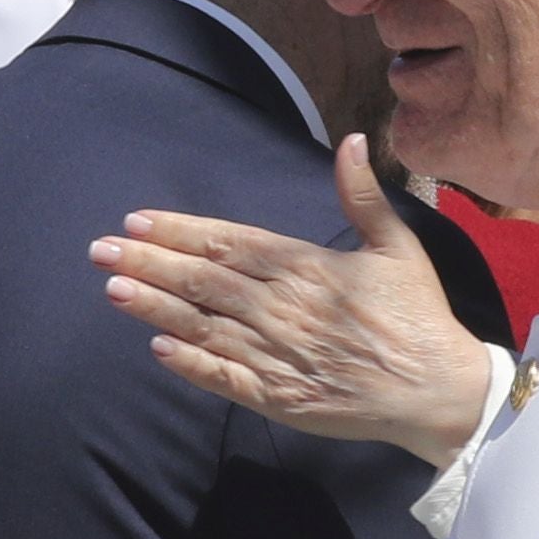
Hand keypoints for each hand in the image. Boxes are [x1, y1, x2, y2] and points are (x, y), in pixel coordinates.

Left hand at [95, 140, 500, 466]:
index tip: (137, 220)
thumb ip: (364, 195)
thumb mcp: (398, 245)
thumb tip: (351, 139)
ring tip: (112, 288)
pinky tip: (157, 349)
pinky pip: (227, 380)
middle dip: (149, 262)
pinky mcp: (282, 398)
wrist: (440, 391)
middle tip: (99, 249)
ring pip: (205, 327)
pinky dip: (191, 365)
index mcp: (310, 268)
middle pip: (205, 281)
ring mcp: (280, 355)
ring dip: (155, 309)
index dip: (181, 232)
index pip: (230, 244)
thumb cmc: (418, 316)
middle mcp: (287, 309)